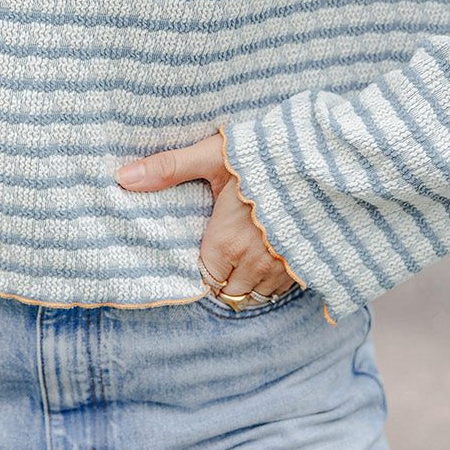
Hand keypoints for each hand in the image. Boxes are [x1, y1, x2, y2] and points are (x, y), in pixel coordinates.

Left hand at [114, 132, 301, 305]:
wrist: (328, 159)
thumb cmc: (267, 155)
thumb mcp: (214, 156)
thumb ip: (168, 168)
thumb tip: (122, 178)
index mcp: (226, 243)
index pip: (203, 277)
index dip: (203, 264)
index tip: (206, 246)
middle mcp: (255, 264)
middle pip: (229, 291)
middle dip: (224, 276)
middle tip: (225, 249)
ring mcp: (286, 269)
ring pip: (258, 294)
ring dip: (250, 280)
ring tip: (248, 252)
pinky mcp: (311, 267)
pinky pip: (285, 288)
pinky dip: (277, 278)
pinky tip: (275, 253)